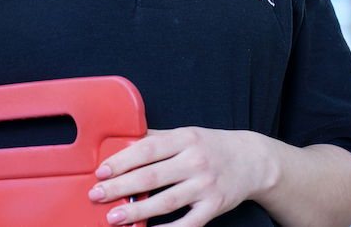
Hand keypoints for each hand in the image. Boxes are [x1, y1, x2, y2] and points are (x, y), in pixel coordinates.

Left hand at [87, 127, 276, 225]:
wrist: (253, 160)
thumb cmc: (212, 146)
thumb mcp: (186, 134)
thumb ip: (156, 139)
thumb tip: (121, 142)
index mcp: (185, 139)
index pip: (147, 149)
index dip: (122, 161)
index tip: (101, 172)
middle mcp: (195, 161)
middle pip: (152, 177)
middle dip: (121, 188)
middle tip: (97, 196)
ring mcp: (206, 185)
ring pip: (166, 202)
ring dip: (137, 210)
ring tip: (114, 217)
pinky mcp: (214, 206)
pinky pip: (188, 223)